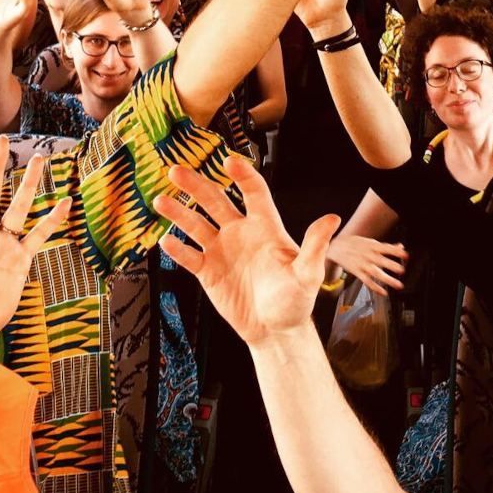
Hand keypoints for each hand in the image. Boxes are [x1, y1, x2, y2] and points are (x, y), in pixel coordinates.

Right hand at [155, 156, 338, 346]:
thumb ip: (314, 246)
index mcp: (265, 227)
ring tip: (160, 201)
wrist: (276, 331)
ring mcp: (222, 251)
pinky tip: (165, 241)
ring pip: (196, 225)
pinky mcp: (208, 272)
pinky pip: (189, 256)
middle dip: (196, 185)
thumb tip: (332, 219)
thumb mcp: (308, 273)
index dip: (242, 175)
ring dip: (178, 212)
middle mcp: (240, 233)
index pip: (253, 192)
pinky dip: (176, 249)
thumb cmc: (295, 301)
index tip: (229, 161)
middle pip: (215, 201)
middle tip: (176, 171)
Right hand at [327, 233, 407, 295]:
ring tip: (398, 285)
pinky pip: (367, 281)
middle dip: (392, 265)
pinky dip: (375, 287)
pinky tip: (383, 292)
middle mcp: (368, 255)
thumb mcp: (370, 242)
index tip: (406, 255)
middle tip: (402, 270)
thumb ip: (386, 246)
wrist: (336, 247)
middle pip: (381, 261)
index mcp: (372, 246)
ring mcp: (362, 264)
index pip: (386, 248)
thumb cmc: (355, 244)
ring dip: (387, 279)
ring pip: (376, 273)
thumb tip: (401, 246)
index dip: (396, 251)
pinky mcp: (357, 272)